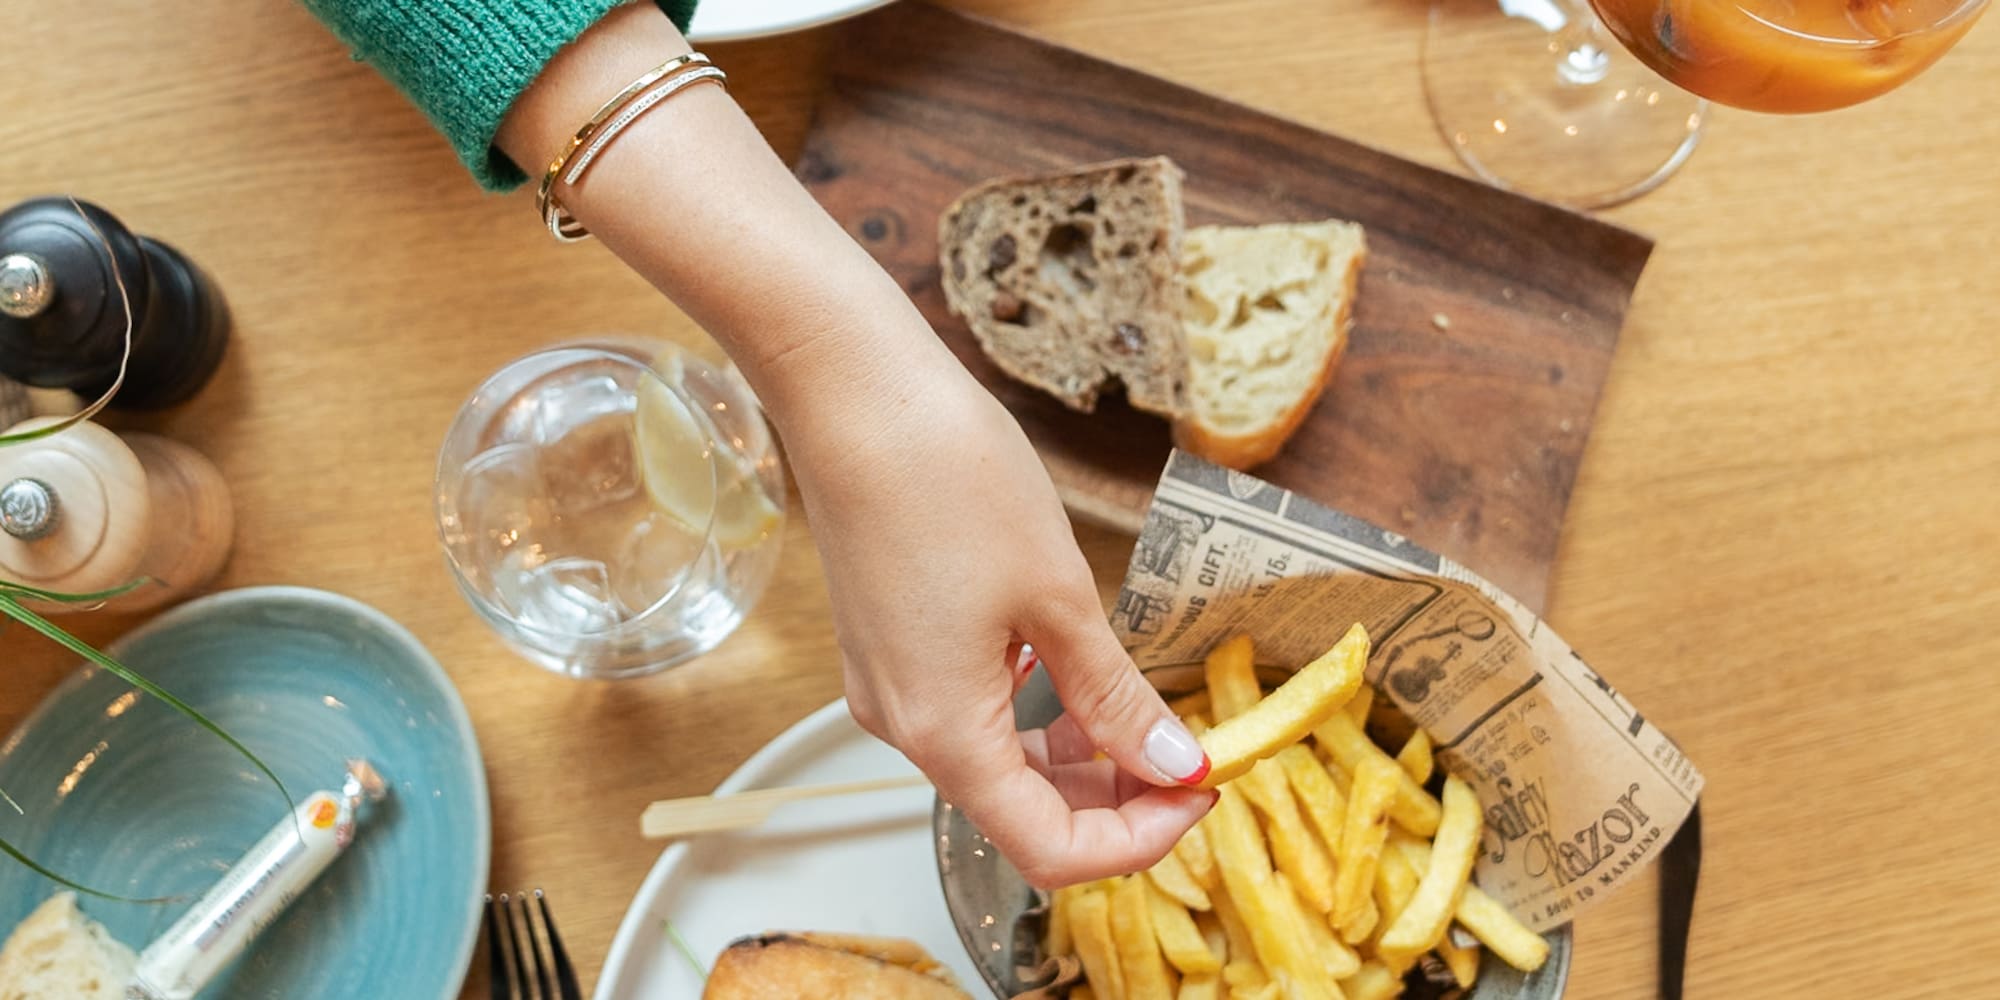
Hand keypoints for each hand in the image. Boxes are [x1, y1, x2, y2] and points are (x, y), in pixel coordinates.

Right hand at [783, 365, 1216, 886]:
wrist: (855, 393)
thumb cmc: (950, 481)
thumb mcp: (1058, 596)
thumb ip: (1114, 697)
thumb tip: (1174, 766)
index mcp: (946, 732)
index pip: (1050, 850)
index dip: (1138, 839)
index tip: (1200, 791)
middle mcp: (905, 727)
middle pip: (1022, 814)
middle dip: (1114, 799)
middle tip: (1189, 753)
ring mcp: (890, 688)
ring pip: (996, 765)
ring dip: (1076, 757)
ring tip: (1144, 711)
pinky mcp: (888, 649)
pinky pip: (969, 714)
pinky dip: (1033, 715)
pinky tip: (1074, 670)